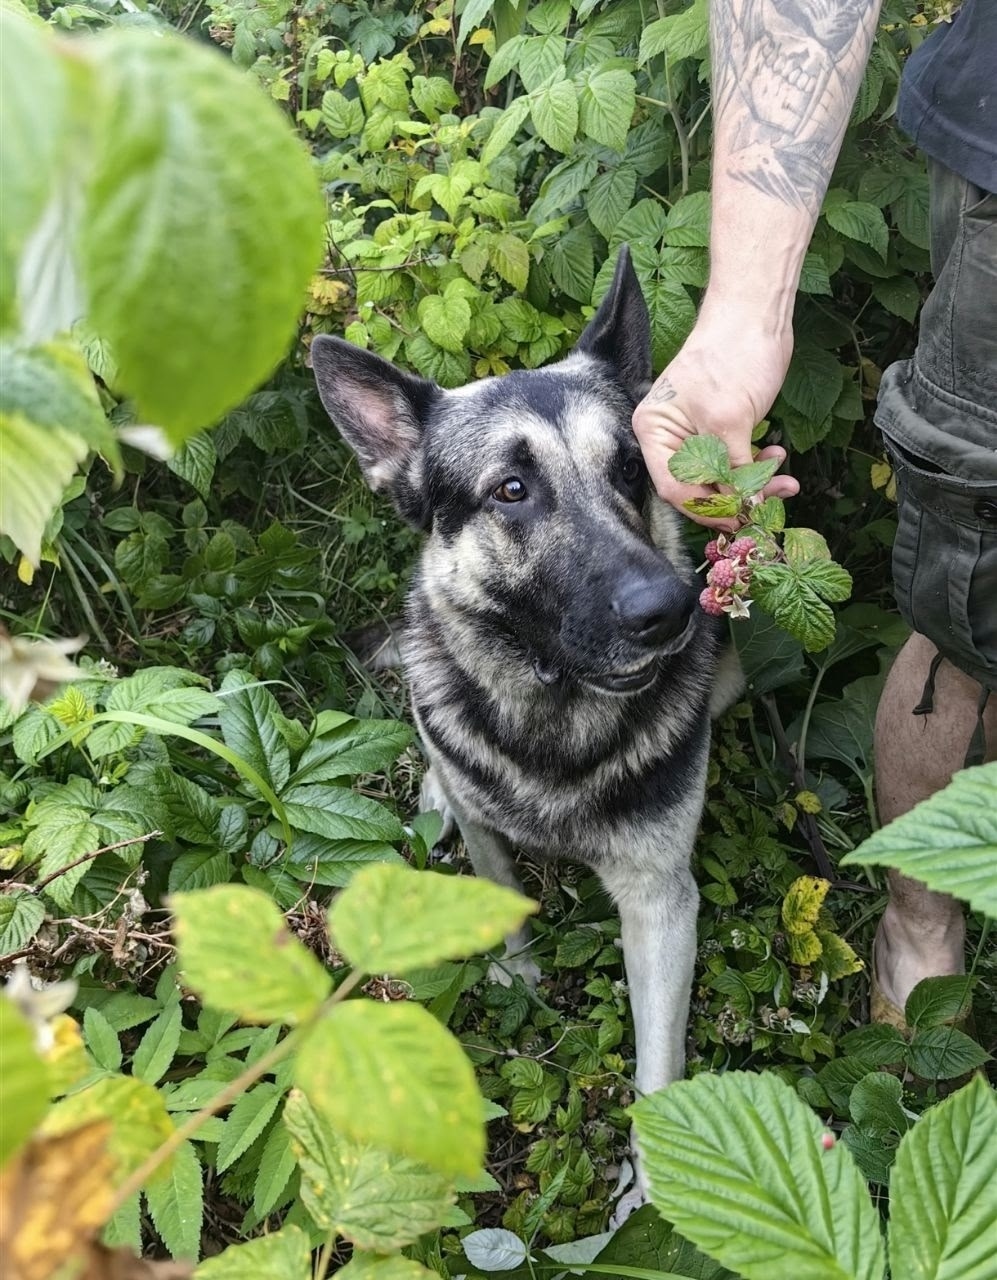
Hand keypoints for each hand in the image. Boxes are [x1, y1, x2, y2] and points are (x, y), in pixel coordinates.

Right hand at [632, 304, 799, 530]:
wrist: (755, 314)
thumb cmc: (733, 355)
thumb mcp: (730, 420)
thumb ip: (733, 469)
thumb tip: (743, 509)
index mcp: (655, 431)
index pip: (674, 487)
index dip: (707, 508)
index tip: (739, 519)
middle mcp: (669, 436)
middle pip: (698, 486)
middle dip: (736, 496)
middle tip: (768, 505)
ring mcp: (695, 432)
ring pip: (722, 476)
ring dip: (754, 484)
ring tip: (786, 482)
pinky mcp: (721, 428)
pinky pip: (736, 460)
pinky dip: (758, 465)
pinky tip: (779, 458)